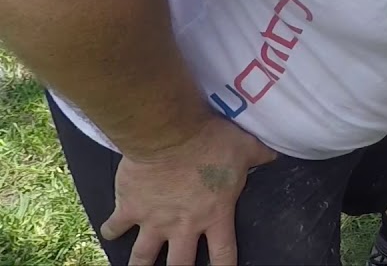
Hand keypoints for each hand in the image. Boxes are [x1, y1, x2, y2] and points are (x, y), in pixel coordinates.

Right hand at [101, 116, 276, 265]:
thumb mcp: (246, 147)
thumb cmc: (211, 141)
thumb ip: (261, 156)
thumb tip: (276, 155)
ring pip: (143, 258)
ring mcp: (154, 221)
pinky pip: (115, 227)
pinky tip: (110, 233)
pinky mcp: (128, 209)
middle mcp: (184, 226)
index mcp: (215, 216)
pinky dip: (111, 231)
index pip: (224, 255)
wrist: (168, 134)